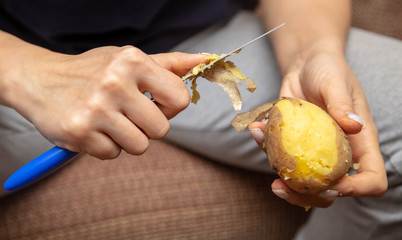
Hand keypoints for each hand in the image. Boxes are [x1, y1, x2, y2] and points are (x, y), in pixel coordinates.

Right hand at [4, 43, 205, 158]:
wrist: (40, 79)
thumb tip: (205, 60)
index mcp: (133, 61)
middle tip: (126, 114)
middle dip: (147, 127)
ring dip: (127, 139)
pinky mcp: (79, 131)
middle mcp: (115, 82)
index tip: (153, 103)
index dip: (169, 107)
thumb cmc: (93, 71)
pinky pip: (113, 154)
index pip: (180, 98)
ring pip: (140, 146)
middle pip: (161, 129)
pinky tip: (91, 128)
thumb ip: (170, 64)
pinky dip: (105, 146)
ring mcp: (96, 108)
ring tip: (109, 121)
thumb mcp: (130, 59)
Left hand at [249, 47, 386, 207]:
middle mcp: (339, 154)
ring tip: (261, 145)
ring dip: (278, 175)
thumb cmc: (328, 70)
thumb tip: (354, 125)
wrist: (305, 64)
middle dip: (306, 196)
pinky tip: (256, 129)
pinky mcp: (293, 145)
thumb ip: (342, 103)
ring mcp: (314, 153)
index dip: (356, 189)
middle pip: (331, 191)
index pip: (371, 178)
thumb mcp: (336, 82)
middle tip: (281, 186)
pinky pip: (279, 157)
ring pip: (301, 182)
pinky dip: (264, 147)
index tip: (332, 184)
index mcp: (360, 143)